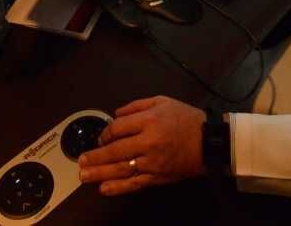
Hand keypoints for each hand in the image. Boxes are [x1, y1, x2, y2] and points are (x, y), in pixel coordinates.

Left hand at [78, 96, 206, 195]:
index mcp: (149, 121)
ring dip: (100, 173)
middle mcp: (148, 142)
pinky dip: (118, 187)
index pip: (118, 128)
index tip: (102, 138)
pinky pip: (134, 183)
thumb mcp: (162, 101)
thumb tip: (115, 115)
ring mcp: (152, 162)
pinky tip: (104, 189)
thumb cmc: (186, 119)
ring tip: (85, 176)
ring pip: (121, 169)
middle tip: (80, 161)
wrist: (209, 142)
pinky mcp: (157, 176)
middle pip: (115, 150)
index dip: (105, 134)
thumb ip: (136, 106)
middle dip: (95, 156)